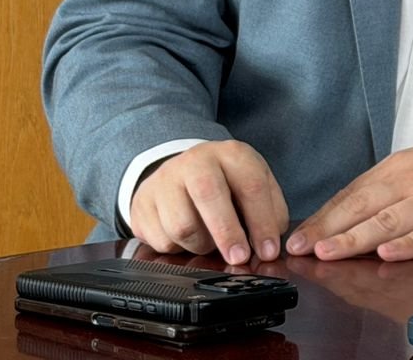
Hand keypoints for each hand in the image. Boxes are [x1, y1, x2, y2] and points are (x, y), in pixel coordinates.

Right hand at [129, 140, 288, 262]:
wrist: (179, 173)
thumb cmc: (225, 185)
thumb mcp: (254, 186)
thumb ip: (269, 213)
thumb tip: (269, 247)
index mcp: (231, 154)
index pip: (251, 185)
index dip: (262, 222)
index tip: (268, 251)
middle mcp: (196, 161)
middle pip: (209, 195)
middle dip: (227, 232)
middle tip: (239, 258)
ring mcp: (165, 180)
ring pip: (183, 225)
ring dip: (202, 244)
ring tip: (210, 240)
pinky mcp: (142, 203)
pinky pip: (161, 241)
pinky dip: (179, 249)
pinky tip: (186, 238)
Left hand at [286, 132, 412, 261]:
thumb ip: (390, 189)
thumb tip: (348, 217)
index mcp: (402, 166)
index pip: (353, 193)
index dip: (323, 217)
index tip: (298, 236)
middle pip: (364, 206)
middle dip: (328, 229)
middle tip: (300, 248)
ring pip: (389, 221)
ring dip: (355, 239)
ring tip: (329, 253)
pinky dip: (408, 245)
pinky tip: (388, 254)